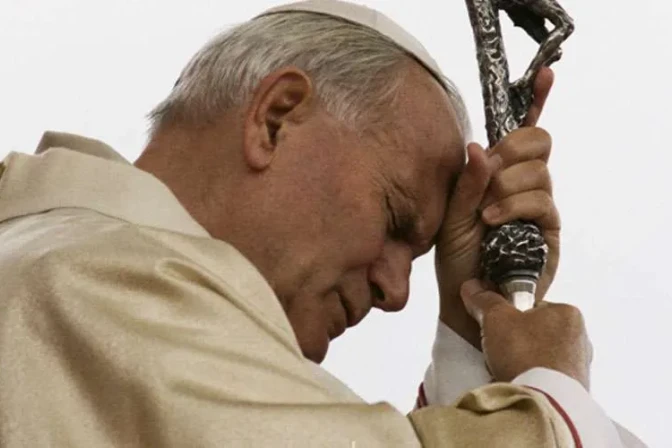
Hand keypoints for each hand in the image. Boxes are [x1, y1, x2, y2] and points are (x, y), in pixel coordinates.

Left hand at [436, 67, 559, 348]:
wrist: (467, 295)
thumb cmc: (456, 255)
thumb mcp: (450, 215)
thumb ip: (466, 183)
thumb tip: (477, 146)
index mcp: (495, 173)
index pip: (521, 132)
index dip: (536, 101)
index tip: (547, 74)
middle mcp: (521, 182)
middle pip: (537, 140)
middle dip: (511, 150)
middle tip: (489, 173)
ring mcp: (538, 204)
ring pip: (538, 169)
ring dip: (506, 186)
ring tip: (485, 214)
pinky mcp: (549, 228)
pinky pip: (541, 200)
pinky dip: (513, 205)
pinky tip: (493, 221)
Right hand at [460, 279, 591, 388]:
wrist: (541, 401)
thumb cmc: (525, 353)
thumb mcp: (496, 318)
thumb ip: (485, 301)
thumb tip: (473, 288)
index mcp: (568, 313)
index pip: (534, 307)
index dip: (511, 315)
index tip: (497, 326)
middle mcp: (580, 338)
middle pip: (538, 333)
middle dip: (519, 341)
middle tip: (499, 349)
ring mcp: (579, 367)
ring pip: (543, 358)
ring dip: (525, 363)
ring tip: (505, 370)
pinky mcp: (574, 391)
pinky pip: (547, 379)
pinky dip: (532, 380)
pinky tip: (518, 384)